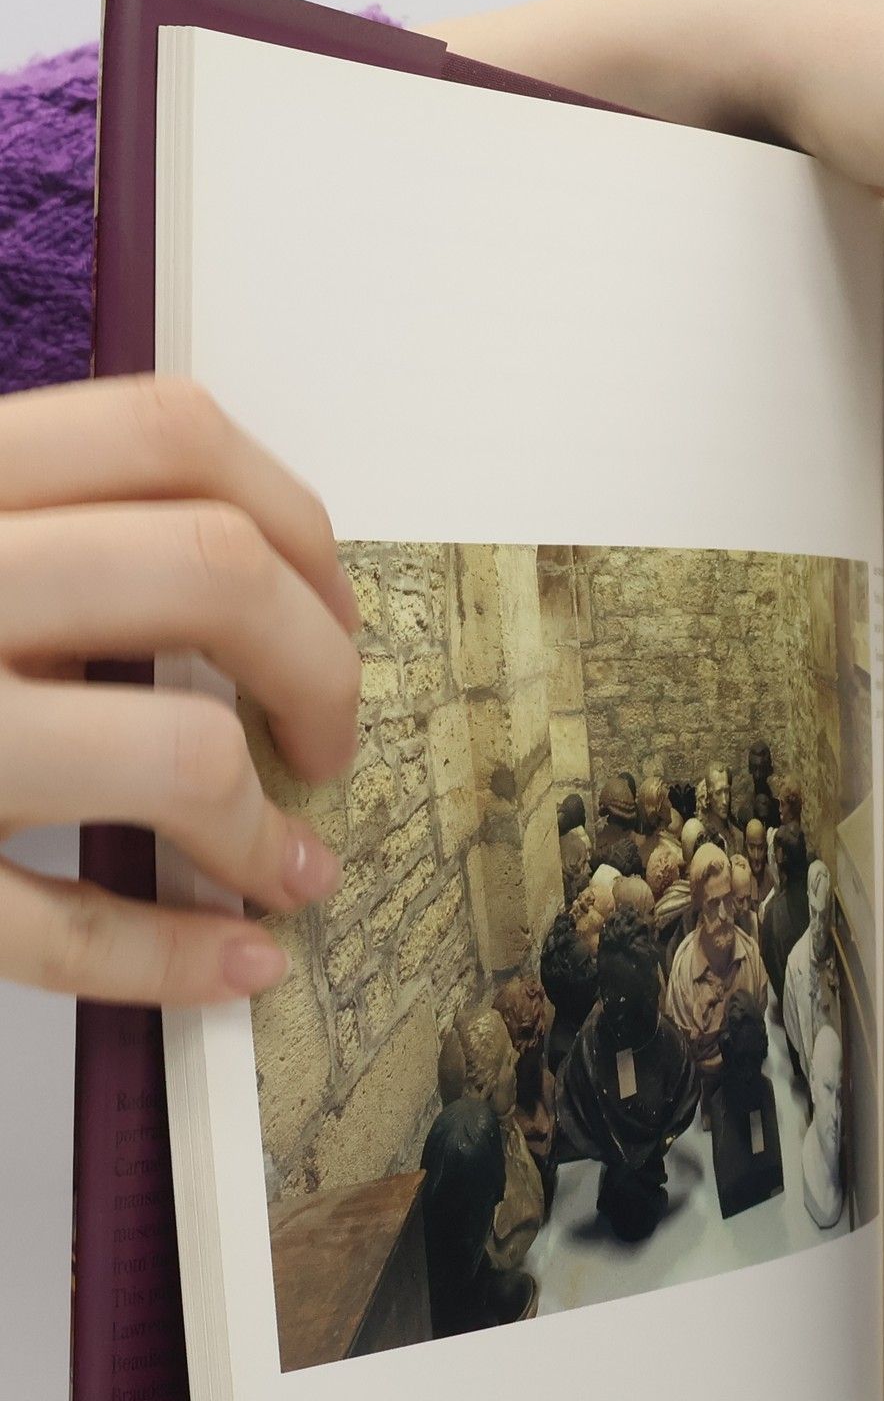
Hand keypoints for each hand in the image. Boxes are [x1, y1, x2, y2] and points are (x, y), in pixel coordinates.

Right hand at [0, 377, 360, 1003]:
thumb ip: (36, 535)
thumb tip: (255, 587)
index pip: (172, 436)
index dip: (299, 526)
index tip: (330, 607)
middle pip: (213, 573)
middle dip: (322, 669)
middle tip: (324, 741)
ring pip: (176, 751)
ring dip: (267, 830)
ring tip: (289, 868)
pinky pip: (60, 922)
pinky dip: (175, 958)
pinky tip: (232, 965)